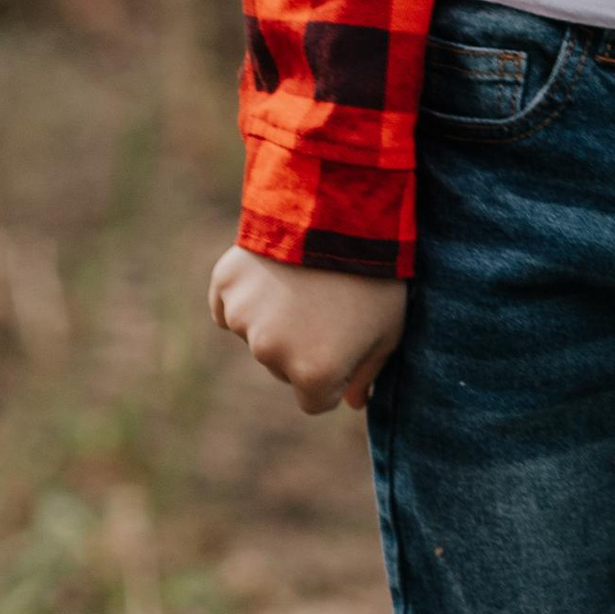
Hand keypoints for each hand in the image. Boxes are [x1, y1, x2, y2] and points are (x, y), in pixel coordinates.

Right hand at [209, 245, 406, 413]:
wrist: (341, 211)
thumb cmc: (376, 275)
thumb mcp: (389, 329)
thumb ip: (368, 372)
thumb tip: (353, 401)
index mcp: (313, 372)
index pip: (316, 401)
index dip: (333, 377)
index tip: (345, 347)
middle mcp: (270, 353)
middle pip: (283, 368)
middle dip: (301, 347)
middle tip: (328, 306)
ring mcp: (244, 317)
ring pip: (257, 334)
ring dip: (274, 318)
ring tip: (306, 282)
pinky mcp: (225, 283)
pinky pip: (229, 304)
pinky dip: (246, 295)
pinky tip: (275, 272)